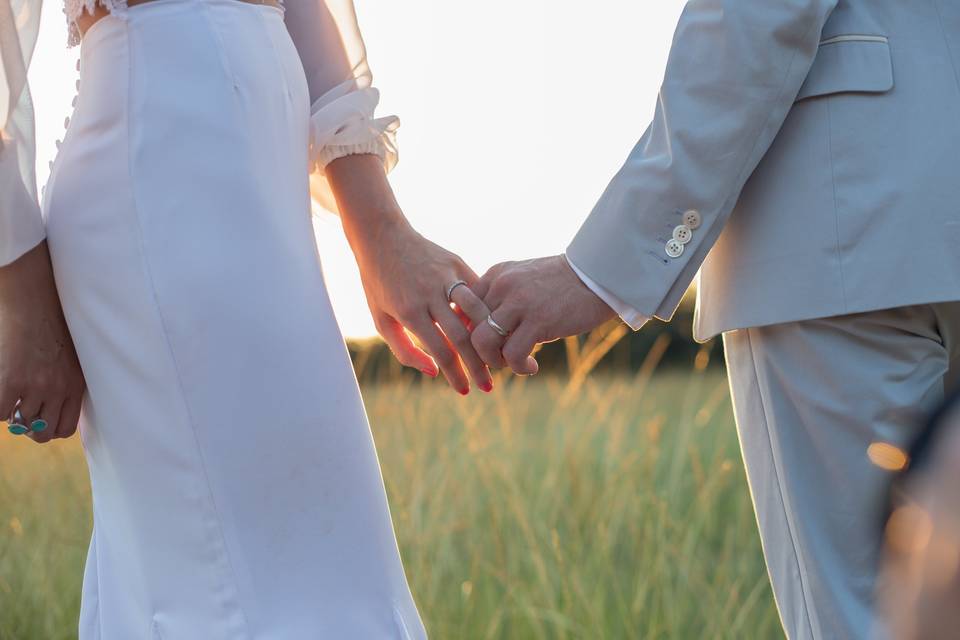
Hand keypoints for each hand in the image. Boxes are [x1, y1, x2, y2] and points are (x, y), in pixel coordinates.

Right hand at [0, 241, 85, 442]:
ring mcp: (36, 387)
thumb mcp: (72, 359)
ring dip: (12, 414)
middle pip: (42, 433)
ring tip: (12, 395)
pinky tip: (2, 393)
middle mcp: (59, 390)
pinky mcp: (12, 381)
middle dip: (30, 429)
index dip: (49, 429)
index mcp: (76, 386)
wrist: (35, 302)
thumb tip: (51, 409)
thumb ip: (66, 384)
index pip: (65, 428)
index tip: (40, 421)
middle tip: (21, 415)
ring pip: (19, 423)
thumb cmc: (52, 327)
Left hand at [354, 217, 493, 393]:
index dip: (455, 375)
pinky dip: (489, 310)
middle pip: (463, 336)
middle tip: (488, 387)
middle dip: (478, 366)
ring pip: (478, 312)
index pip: (440, 351)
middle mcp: (430, 293)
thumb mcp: (382, 321)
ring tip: (498, 360)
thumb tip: (434, 372)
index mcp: (410, 311)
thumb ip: (406, 351)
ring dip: (491, 339)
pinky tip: (495, 328)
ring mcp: (446, 276)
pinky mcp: (457, 262)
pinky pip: (479, 290)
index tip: (464, 391)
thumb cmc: (379, 284)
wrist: (382, 237)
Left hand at [471, 255, 615, 374]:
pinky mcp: (539, 321)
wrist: (596, 276)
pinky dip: (518, 367)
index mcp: (495, 275)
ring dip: (494, 361)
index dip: (466, 332)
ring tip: (511, 363)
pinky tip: (531, 367)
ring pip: (483, 342)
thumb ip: (499, 295)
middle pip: (468, 327)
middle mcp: (502, 286)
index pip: (462, 307)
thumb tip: (478, 327)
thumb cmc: (560, 283)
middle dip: (478, 352)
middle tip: (497, 359)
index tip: (480, 346)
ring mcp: (519, 303)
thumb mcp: (523, 279)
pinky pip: (513, 354)